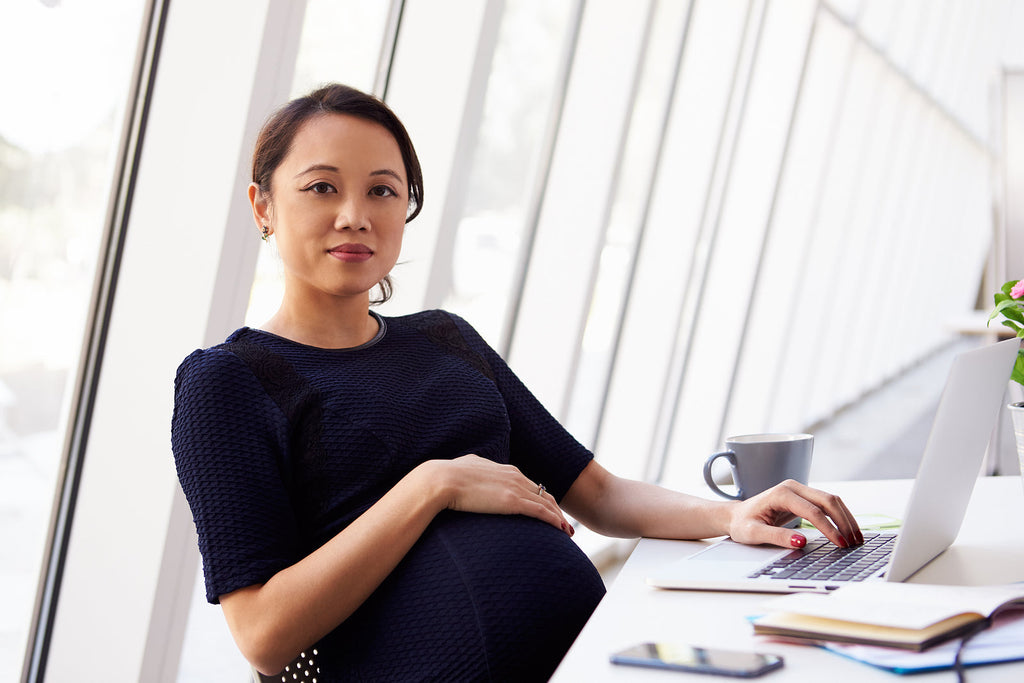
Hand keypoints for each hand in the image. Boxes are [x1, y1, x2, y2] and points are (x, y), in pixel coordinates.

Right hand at [427, 454, 573, 535]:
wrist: (441, 480)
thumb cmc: (447, 477)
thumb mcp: (466, 468)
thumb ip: (475, 470)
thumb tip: (470, 472)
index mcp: (504, 469)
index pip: (530, 485)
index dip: (540, 499)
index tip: (547, 511)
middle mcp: (514, 476)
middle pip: (543, 493)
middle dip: (555, 509)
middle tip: (563, 525)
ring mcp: (515, 487)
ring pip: (546, 503)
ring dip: (558, 518)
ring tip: (567, 532)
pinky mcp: (512, 501)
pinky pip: (540, 511)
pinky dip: (553, 520)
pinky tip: (561, 530)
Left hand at [725, 480, 863, 548]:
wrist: (735, 516)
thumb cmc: (742, 524)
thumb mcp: (753, 533)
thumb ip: (777, 537)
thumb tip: (801, 542)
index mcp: (781, 494)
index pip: (813, 511)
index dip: (829, 528)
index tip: (840, 544)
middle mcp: (792, 487)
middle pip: (828, 500)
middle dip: (844, 522)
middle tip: (854, 543)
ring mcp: (799, 490)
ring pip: (831, 500)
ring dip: (846, 518)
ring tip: (856, 539)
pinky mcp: (804, 497)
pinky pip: (827, 504)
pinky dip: (840, 516)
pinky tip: (848, 530)